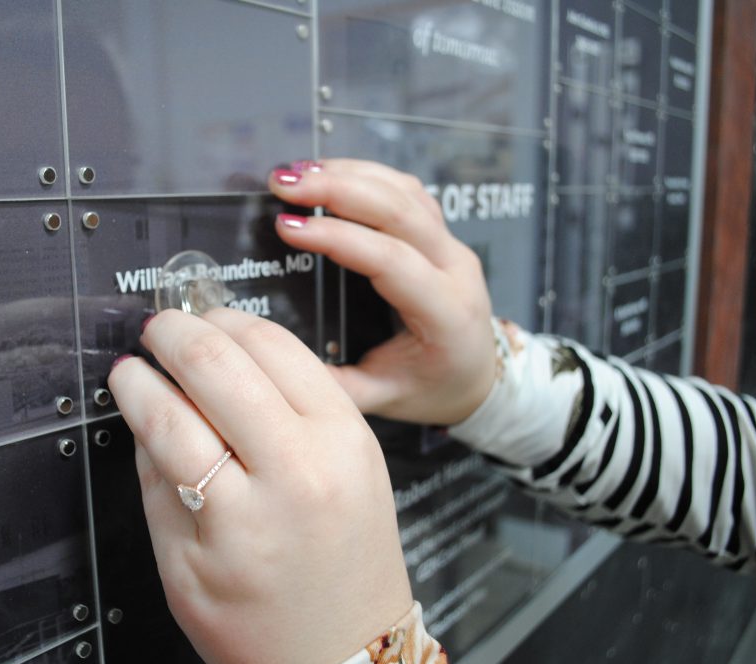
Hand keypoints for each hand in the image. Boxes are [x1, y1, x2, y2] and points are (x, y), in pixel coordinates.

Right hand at [109, 308, 412, 663]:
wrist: (352, 652)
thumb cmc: (268, 630)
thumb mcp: (183, 573)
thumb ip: (158, 485)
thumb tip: (144, 411)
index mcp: (242, 519)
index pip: (170, 420)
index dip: (136, 385)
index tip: (124, 372)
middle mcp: (299, 471)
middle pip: (220, 364)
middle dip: (174, 335)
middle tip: (153, 332)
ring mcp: (341, 445)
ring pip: (273, 344)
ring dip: (223, 324)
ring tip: (193, 327)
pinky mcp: (364, 433)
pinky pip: (310, 361)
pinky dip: (269, 342)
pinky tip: (243, 345)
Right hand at [269, 159, 496, 425]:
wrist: (479, 378)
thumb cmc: (434, 389)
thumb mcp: (385, 399)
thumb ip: (335, 387)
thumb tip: (276, 362)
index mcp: (446, 314)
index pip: (391, 260)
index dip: (338, 237)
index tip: (288, 227)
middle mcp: (456, 270)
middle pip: (400, 211)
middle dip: (338, 188)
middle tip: (284, 184)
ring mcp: (452, 246)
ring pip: (404, 191)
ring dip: (349, 174)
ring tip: (296, 174)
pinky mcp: (440, 233)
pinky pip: (406, 191)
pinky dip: (365, 175)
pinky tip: (328, 173)